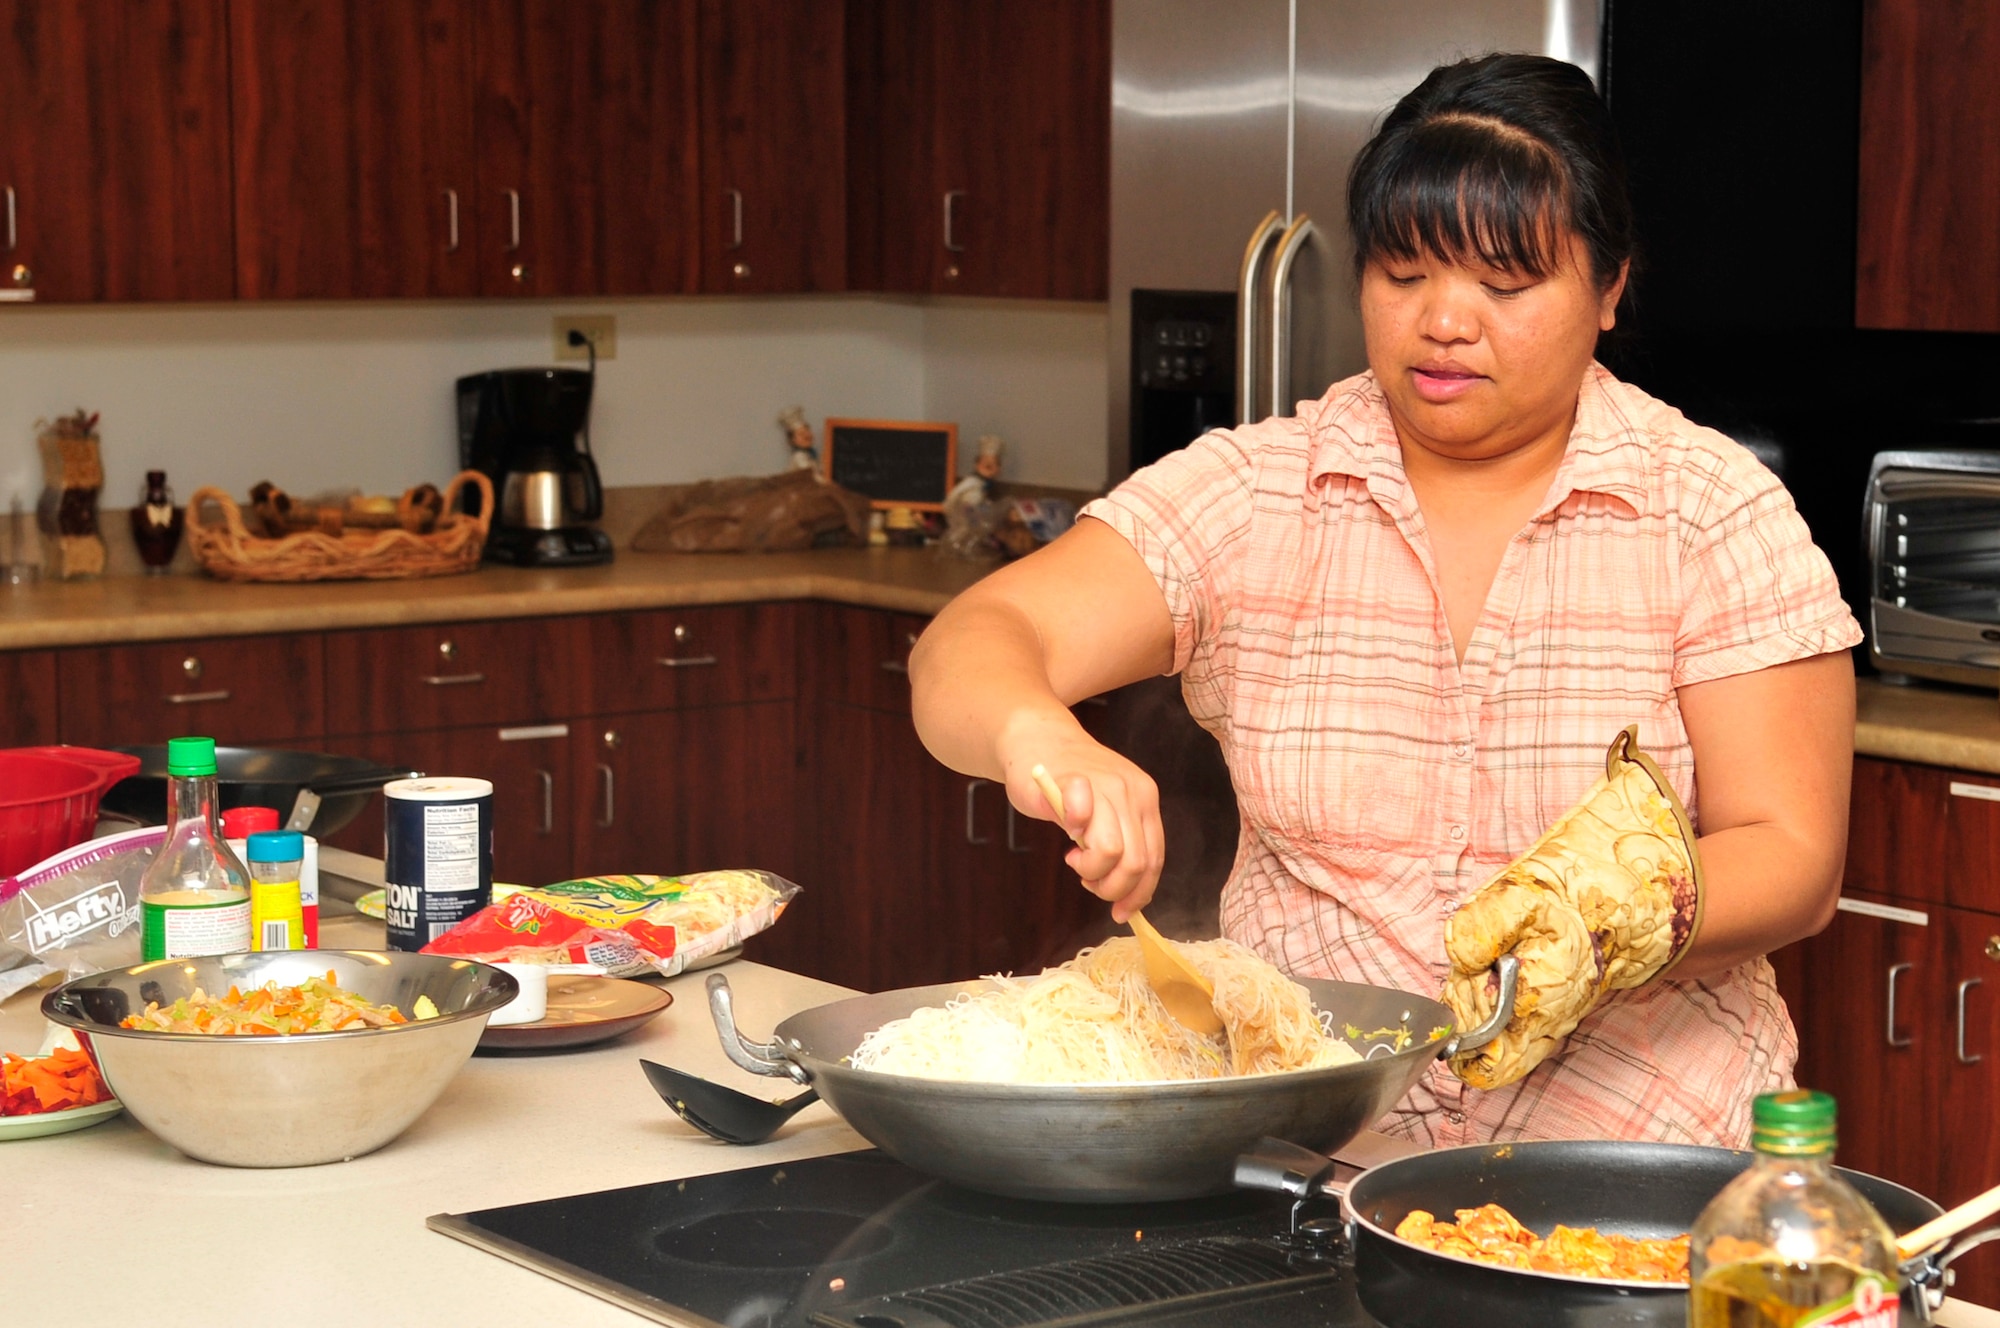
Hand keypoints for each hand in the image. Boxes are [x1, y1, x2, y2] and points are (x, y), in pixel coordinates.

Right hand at [1002, 740, 1164, 921]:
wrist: (1038, 739)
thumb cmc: (1071, 782)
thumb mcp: (1109, 810)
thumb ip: (1122, 842)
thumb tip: (1128, 897)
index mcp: (1146, 800)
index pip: (1154, 859)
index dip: (1139, 893)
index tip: (1121, 912)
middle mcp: (1132, 791)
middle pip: (1135, 863)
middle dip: (1111, 888)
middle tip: (1088, 882)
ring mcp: (1104, 784)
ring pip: (1112, 852)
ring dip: (1090, 869)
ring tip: (1075, 859)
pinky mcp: (1072, 781)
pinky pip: (1082, 818)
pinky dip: (1074, 835)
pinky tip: (1066, 832)